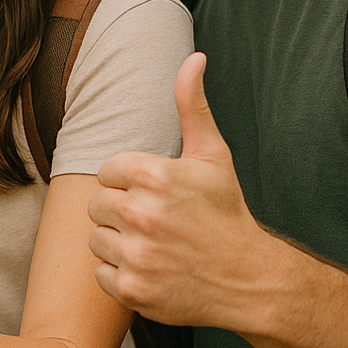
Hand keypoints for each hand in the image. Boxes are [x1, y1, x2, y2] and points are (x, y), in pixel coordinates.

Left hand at [88, 53, 276, 330]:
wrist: (251, 280)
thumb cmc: (227, 213)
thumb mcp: (212, 155)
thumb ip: (192, 105)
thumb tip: (193, 58)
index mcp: (154, 175)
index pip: (107, 172)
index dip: (131, 183)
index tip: (158, 195)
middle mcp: (142, 214)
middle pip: (98, 204)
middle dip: (123, 211)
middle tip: (158, 222)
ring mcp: (137, 255)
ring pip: (97, 238)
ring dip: (120, 242)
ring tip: (156, 245)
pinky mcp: (133, 289)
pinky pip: (100, 273)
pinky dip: (120, 274)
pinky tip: (152, 269)